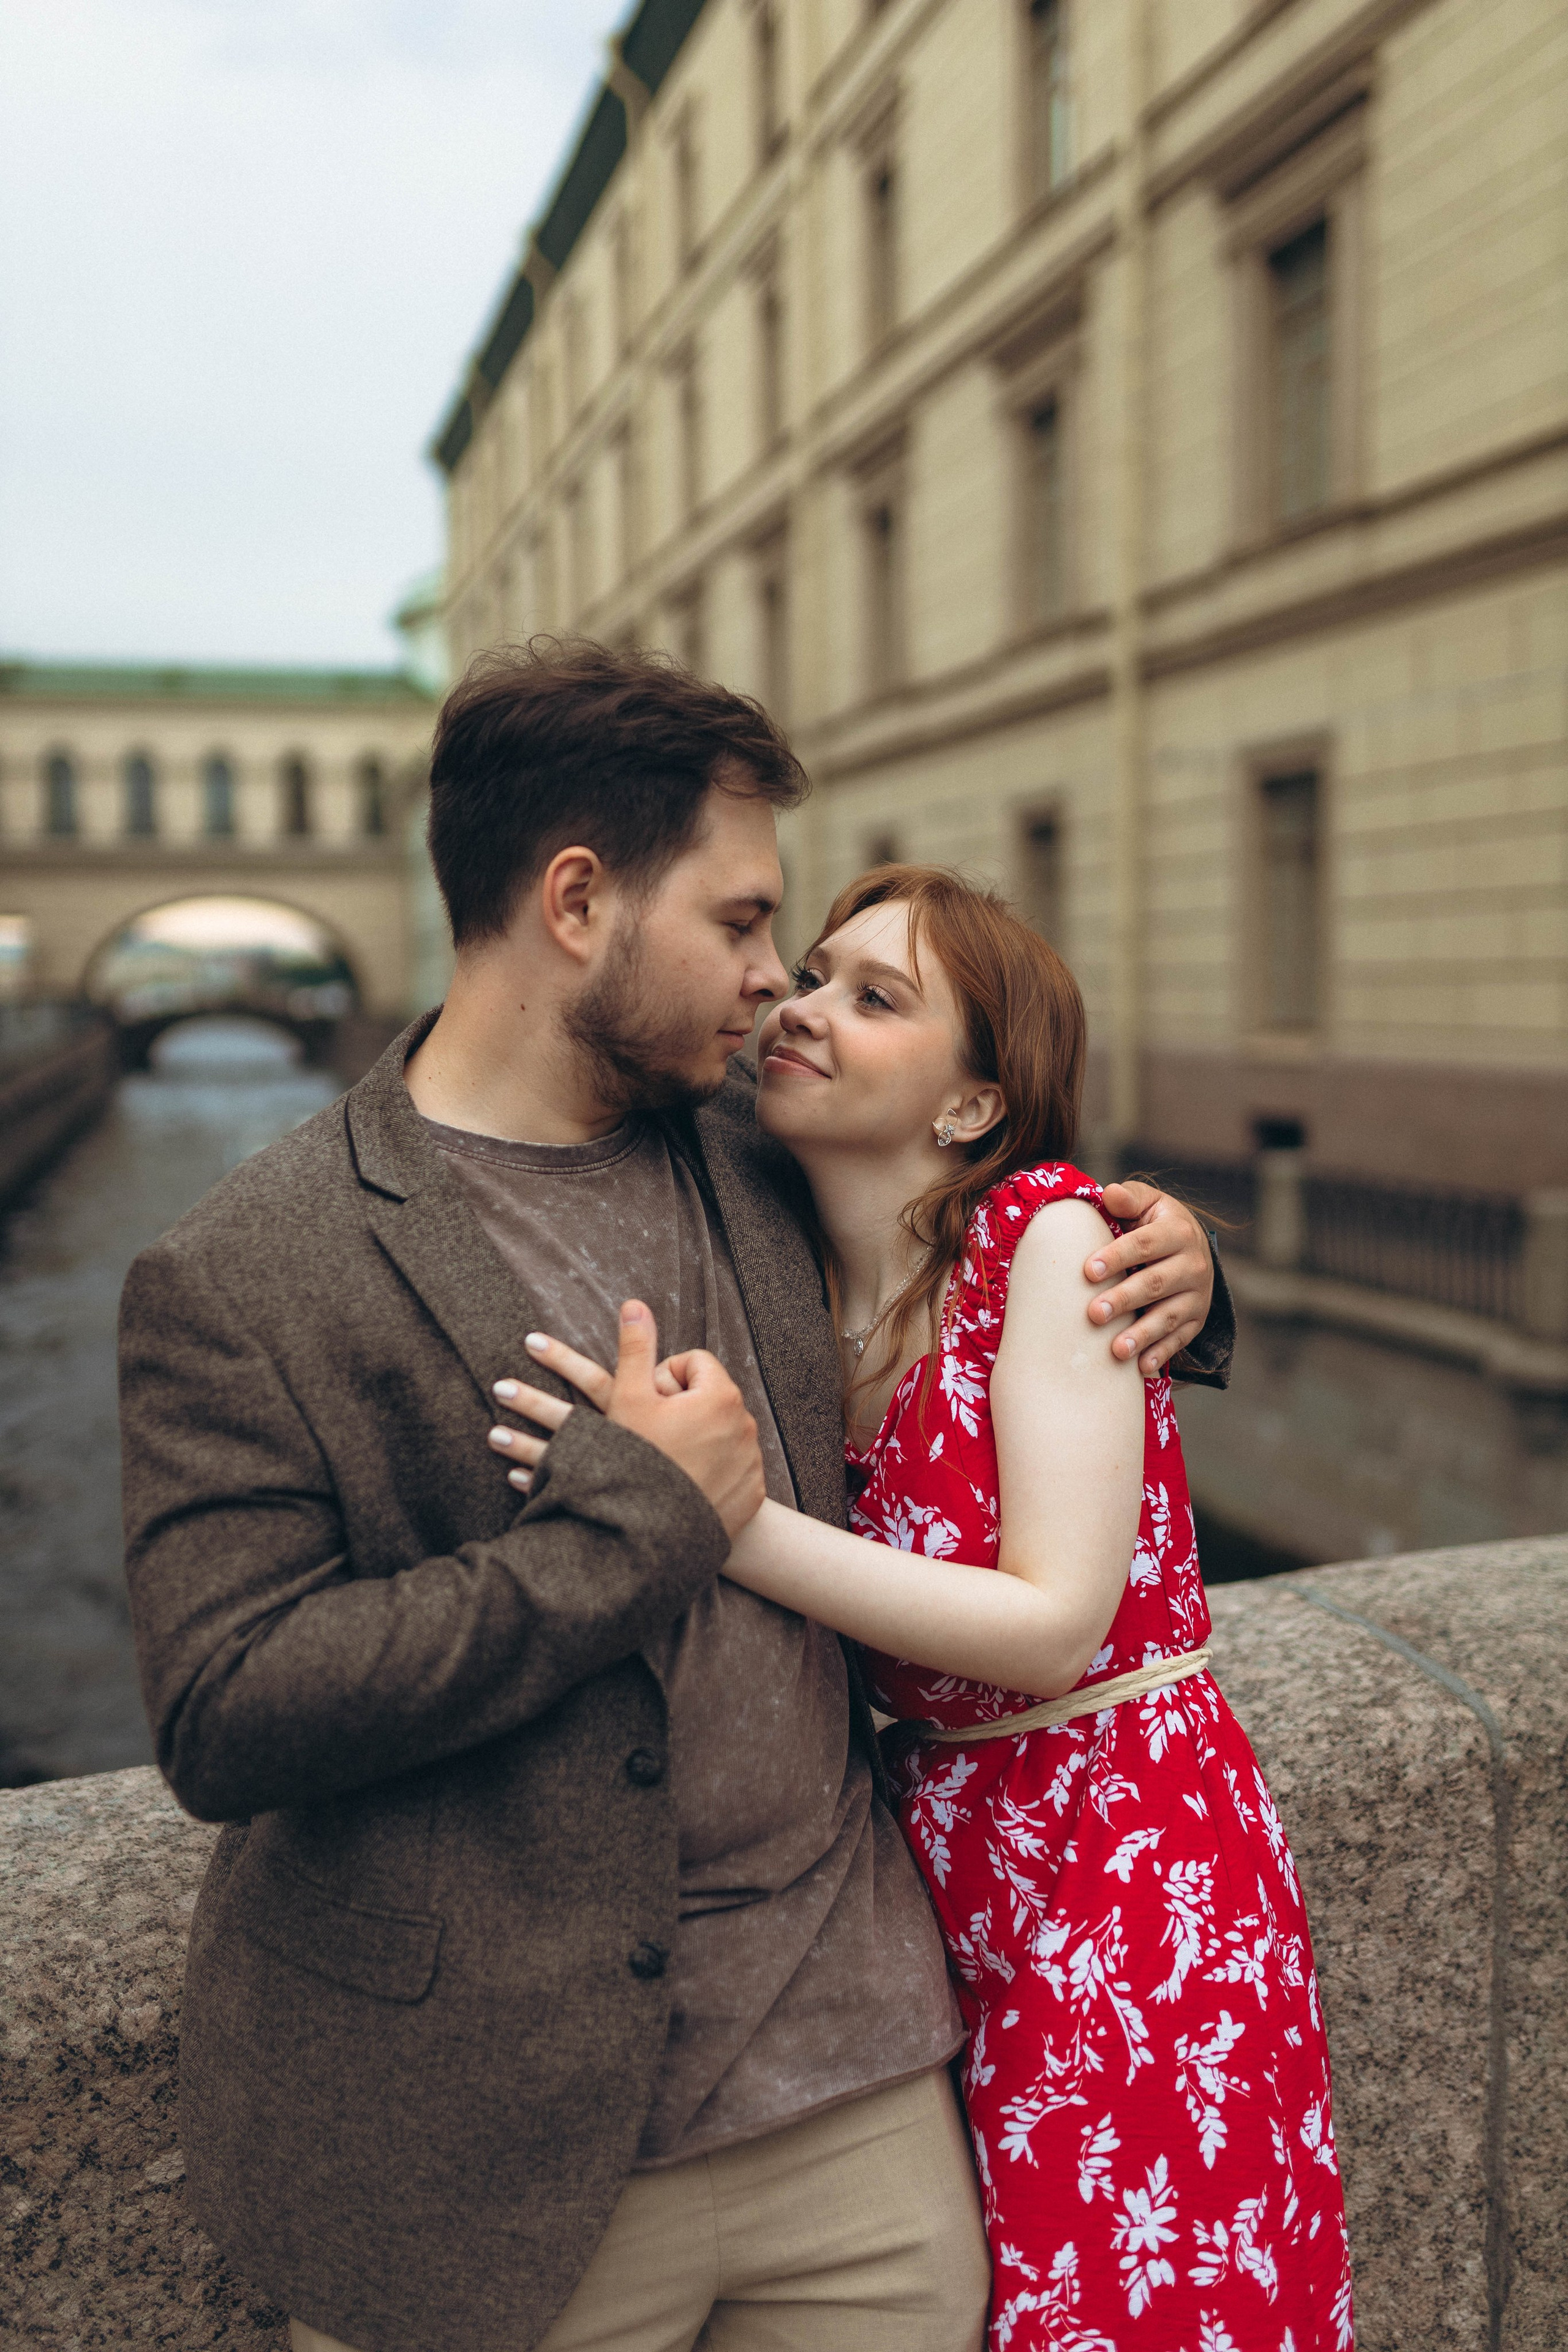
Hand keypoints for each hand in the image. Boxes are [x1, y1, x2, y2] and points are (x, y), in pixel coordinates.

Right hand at [488, 1302, 765, 1537]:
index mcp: (720, 1395)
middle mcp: (745, 1425)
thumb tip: (635, 1303)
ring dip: (696, 1438)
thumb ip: (635, 1347)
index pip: (692, 1364)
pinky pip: (733, 1469)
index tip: (643, 1404)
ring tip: (664, 1463)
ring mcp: (752, 1462)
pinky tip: (683, 1486)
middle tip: (650, 1436)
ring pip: (721, 1433)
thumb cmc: (634, 1462)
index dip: (662, 1379)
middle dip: (680, 1409)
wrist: (647, 1535)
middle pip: (708, 1398)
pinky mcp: (753, 1495)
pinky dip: (712, 1472)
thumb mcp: (627, 1399)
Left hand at [1088, 1184, 1214, 1376]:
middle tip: (1093, 1314)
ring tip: (1115, 1350)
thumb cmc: (1154, 1223)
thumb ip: (1128, 1199)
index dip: (1117, 1257)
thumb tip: (1109, 1193)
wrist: (1190, 1246)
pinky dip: (1161, 1354)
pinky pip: (1179, 1340)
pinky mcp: (1196, 1320)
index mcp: (1178, 1231)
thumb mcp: (1146, 1204)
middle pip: (1155, 1283)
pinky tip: (1140, 1367)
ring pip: (1168, 1316)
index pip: (1145, 1244)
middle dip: (1123, 1300)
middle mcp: (1194, 1264)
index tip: (1087, 1271)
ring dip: (1142, 1334)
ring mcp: (1198, 1295)